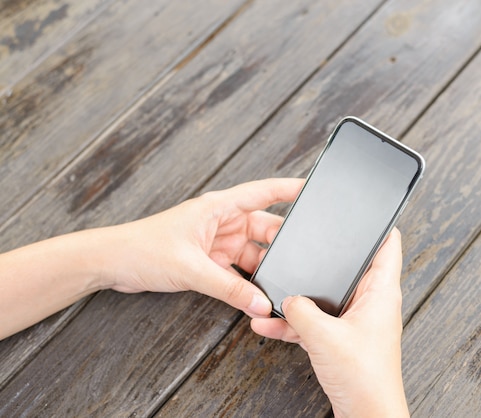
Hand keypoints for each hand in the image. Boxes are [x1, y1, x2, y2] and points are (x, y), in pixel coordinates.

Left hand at [100, 178, 303, 316]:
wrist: (113, 264)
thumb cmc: (143, 248)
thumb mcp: (192, 269)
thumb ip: (229, 289)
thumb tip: (260, 303)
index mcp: (219, 208)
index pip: (263, 192)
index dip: (290, 189)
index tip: (314, 190)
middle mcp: (222, 222)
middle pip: (265, 228)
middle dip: (283, 243)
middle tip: (303, 258)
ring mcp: (217, 242)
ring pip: (254, 253)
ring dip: (265, 268)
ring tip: (281, 283)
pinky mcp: (210, 261)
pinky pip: (239, 271)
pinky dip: (248, 283)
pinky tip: (257, 295)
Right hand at [251, 229, 408, 416]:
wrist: (366, 415)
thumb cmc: (364, 377)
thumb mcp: (324, 336)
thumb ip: (300, 311)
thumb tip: (286, 299)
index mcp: (381, 291)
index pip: (388, 244)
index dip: (377, 223)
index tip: (359, 210)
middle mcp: (371, 301)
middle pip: (347, 267)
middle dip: (321, 259)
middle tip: (300, 246)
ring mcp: (356, 320)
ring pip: (325, 295)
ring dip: (300, 296)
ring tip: (273, 293)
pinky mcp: (342, 338)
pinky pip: (315, 320)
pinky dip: (294, 321)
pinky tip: (269, 323)